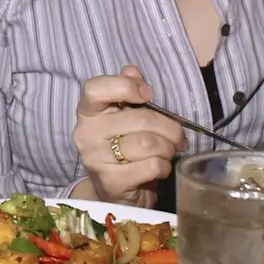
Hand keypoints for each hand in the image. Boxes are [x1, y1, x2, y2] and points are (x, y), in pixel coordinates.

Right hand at [71, 66, 186, 205]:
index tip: (148, 95)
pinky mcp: (111, 182)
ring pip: (149, 143)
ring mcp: (96, 159)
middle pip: (140, 119)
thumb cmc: (122, 147)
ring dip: (168, 148)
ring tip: (168, 152)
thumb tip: (132, 70)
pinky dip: (164, 166)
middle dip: (169, 127)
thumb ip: (127, 91)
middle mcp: (86, 134)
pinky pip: (151, 166)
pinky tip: (160, 168)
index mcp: (88, 112)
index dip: (125, 86)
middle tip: (178, 136)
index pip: (95, 88)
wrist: (115, 192)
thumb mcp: (124, 117)